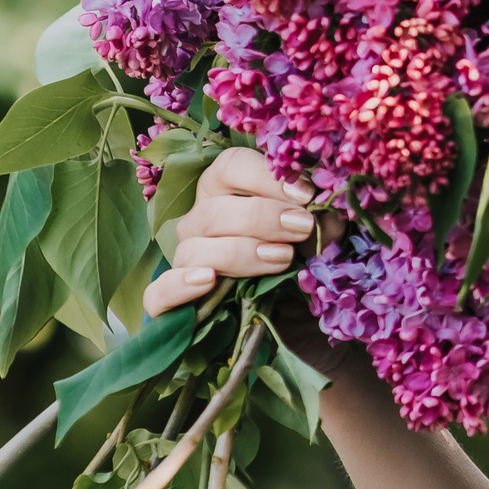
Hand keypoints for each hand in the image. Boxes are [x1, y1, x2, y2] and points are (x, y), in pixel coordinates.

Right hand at [144, 147, 321, 319]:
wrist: (292, 322)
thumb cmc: (300, 265)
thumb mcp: (317, 240)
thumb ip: (322, 222)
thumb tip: (330, 210)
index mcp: (228, 191)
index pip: (231, 166)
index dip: (266, 177)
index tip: (306, 195)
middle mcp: (200, 221)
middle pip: (214, 210)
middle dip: (262, 217)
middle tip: (302, 228)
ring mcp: (183, 260)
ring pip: (192, 249)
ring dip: (239, 252)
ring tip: (281, 258)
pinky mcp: (168, 303)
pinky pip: (157, 292)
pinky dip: (179, 285)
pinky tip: (208, 281)